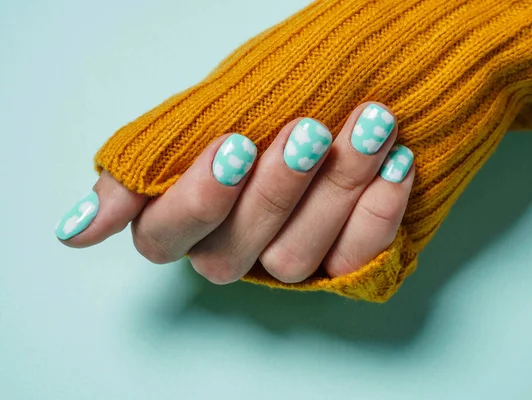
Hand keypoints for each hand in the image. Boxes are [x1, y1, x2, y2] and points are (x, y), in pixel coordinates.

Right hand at [55, 102, 414, 282]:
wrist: (360, 79)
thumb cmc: (279, 88)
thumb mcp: (211, 110)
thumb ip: (150, 163)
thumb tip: (75, 230)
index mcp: (191, 213)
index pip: (165, 238)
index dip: (197, 202)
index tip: (234, 146)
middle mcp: (234, 246)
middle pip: (230, 254)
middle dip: (275, 191)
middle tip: (308, 131)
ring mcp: (288, 257)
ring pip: (295, 259)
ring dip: (334, 191)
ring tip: (368, 127)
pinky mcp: (343, 262)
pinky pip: (356, 259)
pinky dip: (378, 211)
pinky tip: (396, 164)